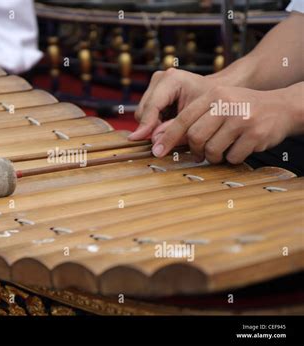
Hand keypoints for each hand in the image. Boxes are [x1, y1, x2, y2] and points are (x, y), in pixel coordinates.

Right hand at [129, 68, 221, 140]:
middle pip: (143, 110)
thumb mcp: (195, 118)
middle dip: (151, 127)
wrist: (217, 92)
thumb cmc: (211, 102)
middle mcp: (160, 79)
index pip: (152, 106)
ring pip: (142, 113)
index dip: (145, 124)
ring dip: (153, 125)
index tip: (137, 139)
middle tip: (165, 140)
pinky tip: (169, 124)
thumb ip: (175, 129)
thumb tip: (154, 141)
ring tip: (171, 130)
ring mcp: (155, 84)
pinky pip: (146, 113)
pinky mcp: (153, 92)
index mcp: (172, 79)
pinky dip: (155, 122)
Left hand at [151, 84, 302, 163]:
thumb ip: (191, 119)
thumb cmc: (241, 109)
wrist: (280, 108)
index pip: (183, 119)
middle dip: (195, 150)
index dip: (168, 137)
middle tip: (200, 153)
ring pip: (212, 150)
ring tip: (221, 150)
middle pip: (195, 137)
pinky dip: (231, 158)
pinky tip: (238, 148)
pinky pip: (232, 157)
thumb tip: (160, 139)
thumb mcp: (216, 106)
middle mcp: (227, 104)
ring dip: (213, 156)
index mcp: (213, 95)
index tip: (157, 151)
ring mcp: (242, 119)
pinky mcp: (255, 134)